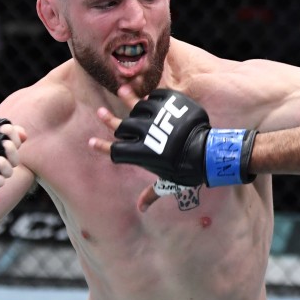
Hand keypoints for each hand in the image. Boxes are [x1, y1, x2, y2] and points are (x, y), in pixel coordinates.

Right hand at [89, 86, 255, 210]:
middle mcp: (144, 133)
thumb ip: (152, 193)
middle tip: (100, 112)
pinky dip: (151, 98)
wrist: (208, 153)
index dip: (102, 147)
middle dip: (109, 120)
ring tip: (122, 91)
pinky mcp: (171, 105)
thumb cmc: (187, 171)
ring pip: (137, 107)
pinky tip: (148, 98)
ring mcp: (157, 117)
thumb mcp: (167, 184)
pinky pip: (156, 98)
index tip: (91, 142)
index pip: (115, 151)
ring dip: (128, 100)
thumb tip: (141, 208)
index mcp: (140, 154)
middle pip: (121, 126)